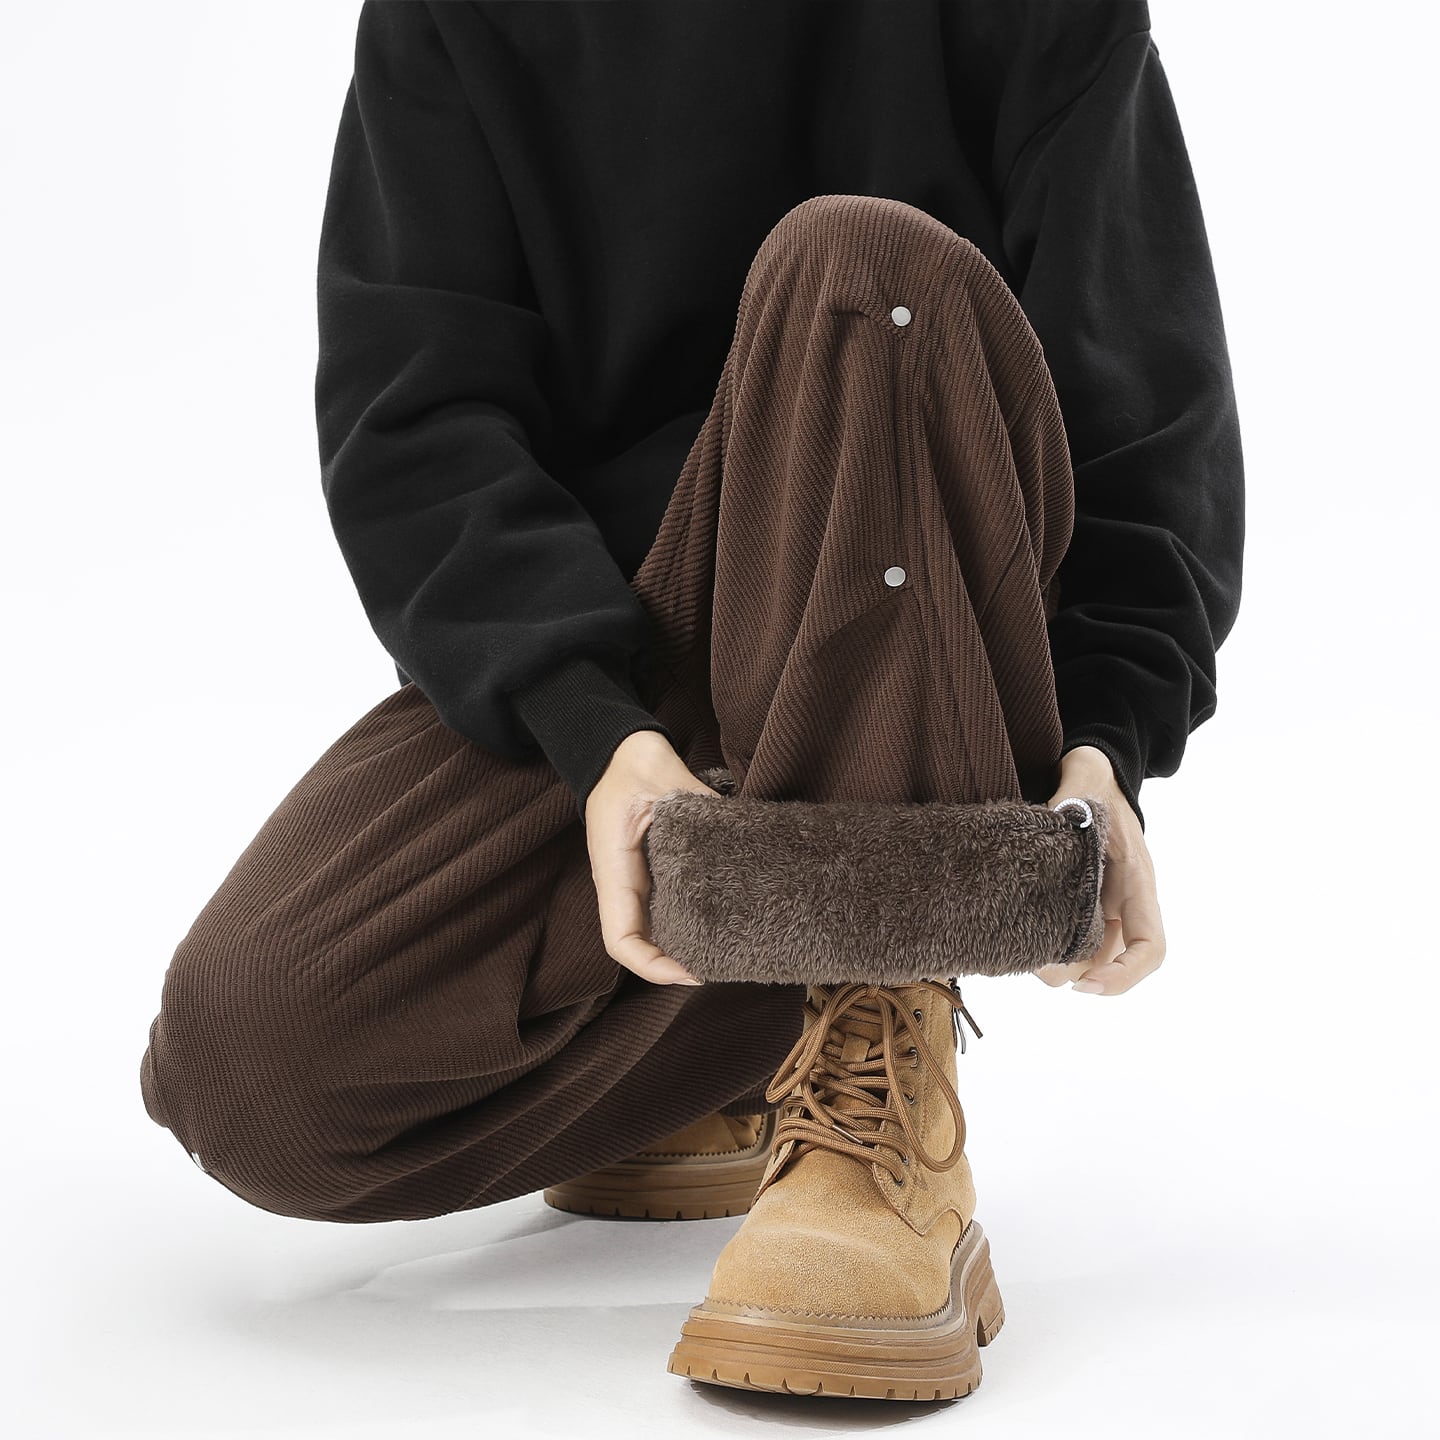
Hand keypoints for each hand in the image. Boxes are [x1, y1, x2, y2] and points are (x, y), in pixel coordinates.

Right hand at [583, 729, 719, 985]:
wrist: (615, 747)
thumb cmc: (630, 761)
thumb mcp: (662, 775)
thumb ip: (696, 803)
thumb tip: (737, 828)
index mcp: (615, 869)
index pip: (621, 938)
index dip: (652, 966)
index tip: (692, 972)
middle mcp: (623, 882)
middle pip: (641, 944)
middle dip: (675, 964)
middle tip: (724, 965)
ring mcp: (636, 877)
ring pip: (654, 929)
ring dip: (683, 946)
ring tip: (728, 949)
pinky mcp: (650, 868)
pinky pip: (666, 905)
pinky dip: (689, 920)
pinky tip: (722, 917)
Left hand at [1033, 745, 1165, 995]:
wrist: (1096, 776)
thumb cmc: (1094, 781)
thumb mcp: (1083, 788)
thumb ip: (1068, 807)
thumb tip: (1053, 821)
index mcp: (1135, 881)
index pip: (1149, 946)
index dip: (1123, 975)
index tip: (1084, 985)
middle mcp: (1123, 902)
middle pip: (1107, 962)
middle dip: (1069, 971)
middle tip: (1028, 960)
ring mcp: (1103, 906)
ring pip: (1084, 957)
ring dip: (1053, 960)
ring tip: (1016, 943)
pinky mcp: (1081, 904)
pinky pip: (1069, 939)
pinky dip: (1044, 944)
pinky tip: (1015, 932)